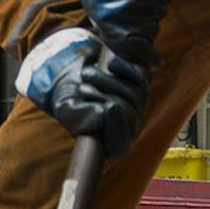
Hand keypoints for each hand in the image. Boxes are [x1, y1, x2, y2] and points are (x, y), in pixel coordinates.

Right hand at [16, 28, 152, 159]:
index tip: (109, 107)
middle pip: (129, 113)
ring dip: (107, 79)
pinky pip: (143, 77)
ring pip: (136, 93)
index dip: (118, 126)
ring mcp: (139, 107)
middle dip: (102, 96)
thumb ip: (78, 116)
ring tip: (87, 74)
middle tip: (82, 89)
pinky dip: (126, 67)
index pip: (121, 144)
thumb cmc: (70, 98)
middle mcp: (129, 129)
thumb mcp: (66, 109)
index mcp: (111, 144)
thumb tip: (105, 111)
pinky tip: (110, 64)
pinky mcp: (143, 86)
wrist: (75, 77)